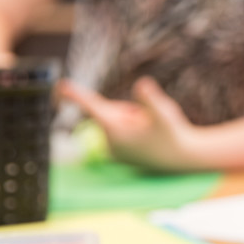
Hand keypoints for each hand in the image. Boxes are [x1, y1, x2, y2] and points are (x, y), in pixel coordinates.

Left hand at [57, 77, 201, 171]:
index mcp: (116, 131)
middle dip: (129, 109)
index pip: (93, 107)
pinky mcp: (119, 153)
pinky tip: (149, 139)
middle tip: (150, 121)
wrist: (183, 159)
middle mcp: (110, 142)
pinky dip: (134, 128)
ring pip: (117, 119)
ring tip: (153, 132)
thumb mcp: (165, 113)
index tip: (61, 85)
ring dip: (133, 119)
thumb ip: (150, 99)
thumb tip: (141, 84)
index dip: (76, 95)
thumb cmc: (174, 135)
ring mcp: (114, 150)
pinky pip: (121, 130)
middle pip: (111, 110)